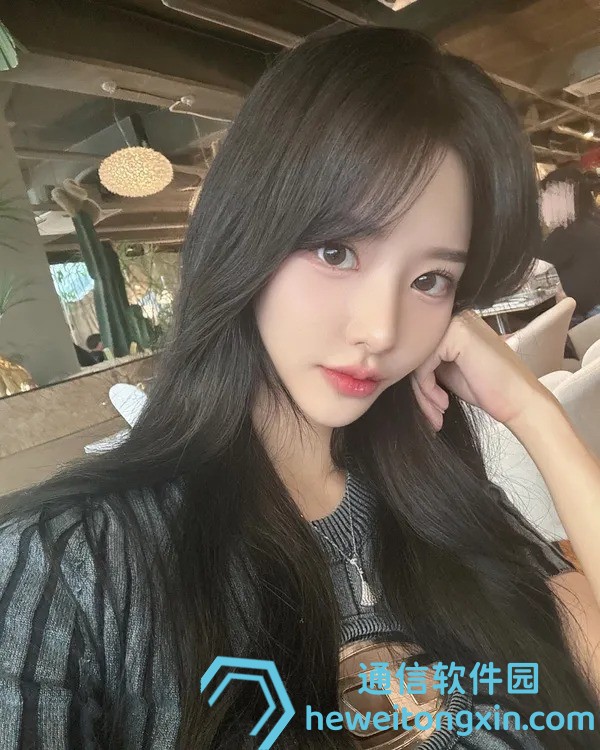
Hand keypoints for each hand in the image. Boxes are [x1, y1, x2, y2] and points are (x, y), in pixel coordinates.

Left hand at [410, 310, 555, 431]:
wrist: (519, 401)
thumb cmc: (489, 390)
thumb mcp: (449, 372)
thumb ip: (429, 363)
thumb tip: (397, 367)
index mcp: (455, 324)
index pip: (421, 351)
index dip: (420, 383)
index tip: (429, 408)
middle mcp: (455, 318)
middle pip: (417, 354)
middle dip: (420, 390)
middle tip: (431, 414)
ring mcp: (456, 323)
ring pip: (417, 360)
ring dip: (423, 393)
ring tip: (437, 412)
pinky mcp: (456, 335)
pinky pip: (423, 363)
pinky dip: (427, 387)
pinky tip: (443, 402)